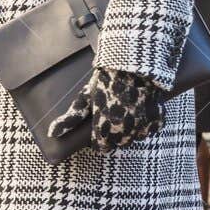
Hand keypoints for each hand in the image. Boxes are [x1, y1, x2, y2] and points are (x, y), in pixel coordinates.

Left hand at [49, 65, 165, 152]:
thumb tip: (53, 133)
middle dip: (112, 134)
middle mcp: (125, 132)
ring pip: (134, 138)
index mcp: (105, 130)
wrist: (133, 63)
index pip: (101, 146)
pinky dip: (146, 124)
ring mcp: (143, 126)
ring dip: (129, 131)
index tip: (97, 126)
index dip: (97, 137)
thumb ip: (71, 119)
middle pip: (117, 143)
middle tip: (110, 117)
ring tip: (124, 112)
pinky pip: (150, 129)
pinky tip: (140, 112)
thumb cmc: (105, 80)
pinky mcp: (157, 118)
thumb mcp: (85, 98)